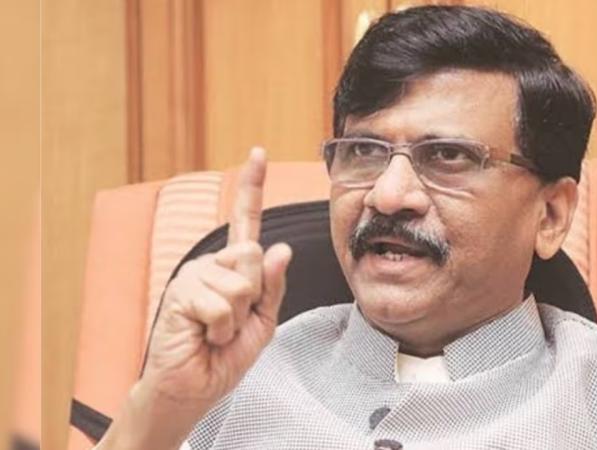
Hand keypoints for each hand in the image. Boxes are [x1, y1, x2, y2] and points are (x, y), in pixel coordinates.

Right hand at [97, 148, 291, 448]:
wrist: (193, 389)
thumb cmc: (224, 356)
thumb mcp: (261, 323)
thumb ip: (272, 287)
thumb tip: (282, 249)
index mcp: (233, 268)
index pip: (247, 222)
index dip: (252, 187)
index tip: (258, 153)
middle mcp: (212, 263)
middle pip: (255, 255)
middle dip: (254, 296)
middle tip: (233, 322)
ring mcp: (194, 275)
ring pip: (242, 282)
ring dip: (236, 317)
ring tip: (215, 331)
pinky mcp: (180, 292)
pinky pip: (222, 304)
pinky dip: (220, 329)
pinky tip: (203, 336)